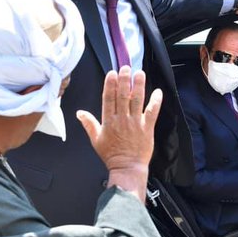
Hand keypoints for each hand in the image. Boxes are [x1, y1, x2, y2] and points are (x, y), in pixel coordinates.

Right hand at [77, 67, 162, 201]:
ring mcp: (135, 123)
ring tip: (139, 73)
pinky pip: (152, 112)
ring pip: (137, 100)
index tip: (112, 73)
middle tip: (126, 68)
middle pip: (123, 96)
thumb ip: (88, 124)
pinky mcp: (147, 128)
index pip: (109, 98)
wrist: (127, 168)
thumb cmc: (111, 155)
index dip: (110, 84)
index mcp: (108, 121)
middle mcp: (122, 119)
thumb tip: (79, 113)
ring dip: (138, 86)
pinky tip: (158, 92)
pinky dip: (155, 102)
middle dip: (124, 80)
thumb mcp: (95, 139)